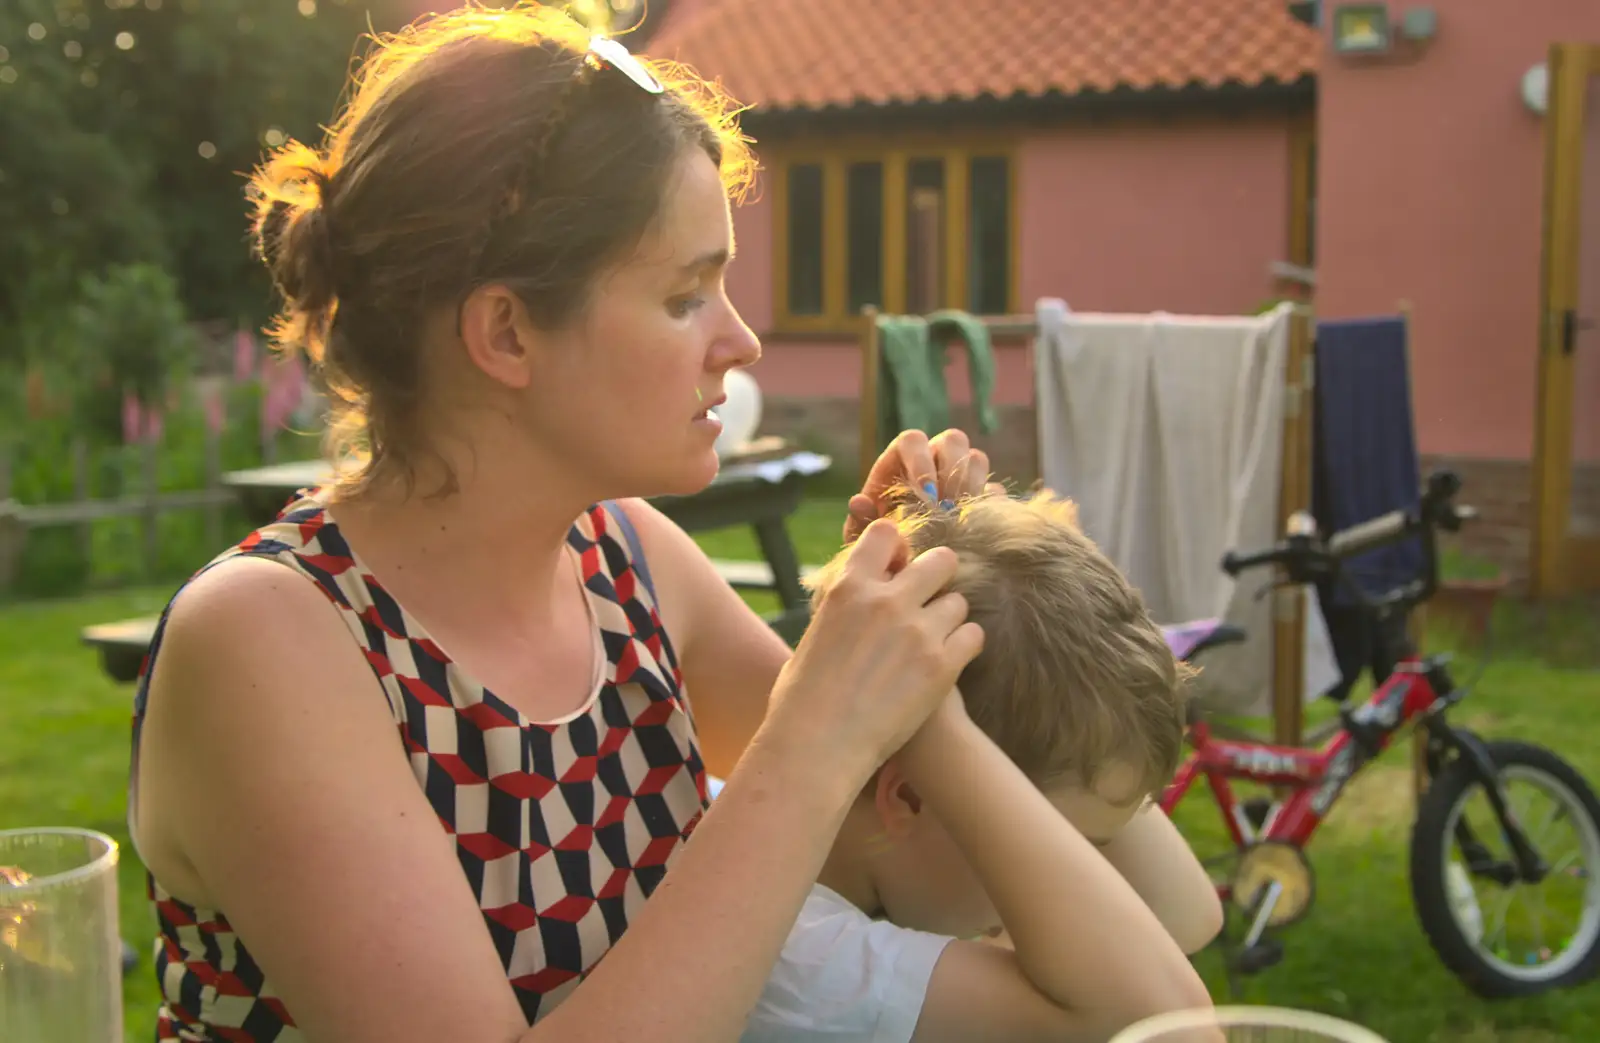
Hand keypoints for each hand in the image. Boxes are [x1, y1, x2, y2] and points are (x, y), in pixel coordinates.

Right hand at [767, 519, 984, 777]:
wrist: (818, 746)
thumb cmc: (802, 698)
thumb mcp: (816, 633)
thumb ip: (846, 606)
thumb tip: (862, 593)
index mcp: (848, 587)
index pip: (887, 534)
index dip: (899, 549)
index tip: (899, 568)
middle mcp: (886, 601)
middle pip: (941, 561)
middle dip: (938, 579)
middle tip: (929, 604)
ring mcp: (917, 631)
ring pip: (959, 602)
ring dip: (949, 620)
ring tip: (932, 644)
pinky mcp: (942, 665)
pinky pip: (974, 637)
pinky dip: (964, 648)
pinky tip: (947, 663)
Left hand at [844, 428, 1006, 543]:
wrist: (906, 559)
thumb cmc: (881, 538)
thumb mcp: (865, 534)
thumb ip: (862, 520)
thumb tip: (858, 502)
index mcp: (902, 457)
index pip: (913, 441)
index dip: (921, 463)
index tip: (926, 496)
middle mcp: (933, 457)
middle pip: (952, 440)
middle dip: (952, 472)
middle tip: (949, 508)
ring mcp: (960, 472)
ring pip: (976, 459)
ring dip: (973, 486)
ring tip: (964, 519)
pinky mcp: (981, 494)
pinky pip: (994, 489)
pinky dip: (989, 506)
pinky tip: (978, 527)